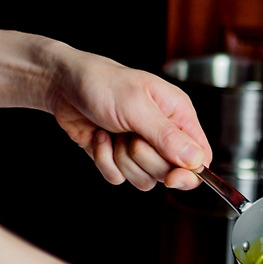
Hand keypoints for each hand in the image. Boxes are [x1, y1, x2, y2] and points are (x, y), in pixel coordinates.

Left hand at [46, 50, 211, 189]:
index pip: (200, 156)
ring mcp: (139, 147)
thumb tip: (196, 161)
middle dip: (144, 159)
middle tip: (130, 135)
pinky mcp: (117, 156)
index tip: (171, 177)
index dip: (189, 173)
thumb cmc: (101, 83)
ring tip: (113, 133)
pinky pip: (118, 178)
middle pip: (170, 172)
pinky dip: (104, 161)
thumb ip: (166, 136)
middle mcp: (162, 133)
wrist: (62, 85)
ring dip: (122, 160)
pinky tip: (99, 137)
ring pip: (144, 180)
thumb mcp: (136, 106)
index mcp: (177, 114)